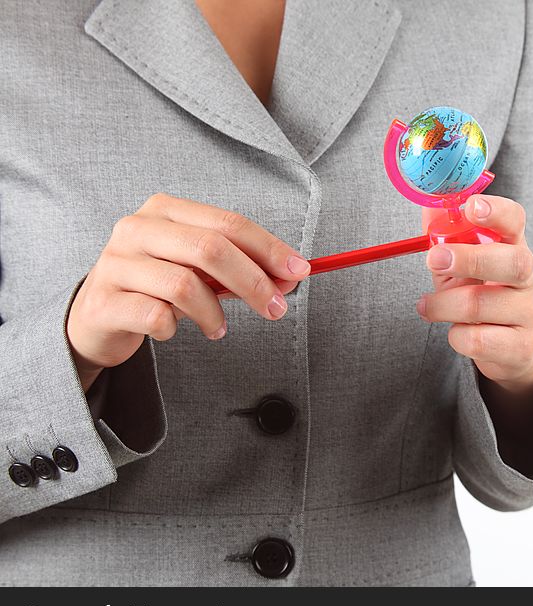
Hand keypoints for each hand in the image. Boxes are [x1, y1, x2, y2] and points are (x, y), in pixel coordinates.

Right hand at [67, 193, 310, 391]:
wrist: (96, 317)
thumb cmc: (157, 287)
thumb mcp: (200, 271)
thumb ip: (242, 269)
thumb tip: (291, 277)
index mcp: (165, 211)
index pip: (229, 223)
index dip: (269, 248)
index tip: (299, 272)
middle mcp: (137, 229)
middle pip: (210, 248)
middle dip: (253, 282)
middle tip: (275, 309)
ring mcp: (116, 264)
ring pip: (184, 285)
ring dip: (214, 314)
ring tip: (218, 328)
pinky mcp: (104, 302)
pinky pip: (156, 317)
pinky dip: (174, 329)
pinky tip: (172, 330)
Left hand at [417, 195, 532, 393]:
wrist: (511, 348)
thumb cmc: (482, 297)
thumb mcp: (462, 266)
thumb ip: (446, 240)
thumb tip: (428, 208)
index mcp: (514, 247)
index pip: (515, 221)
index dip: (496, 211)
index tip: (471, 207)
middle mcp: (529, 277)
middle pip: (512, 262)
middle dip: (469, 259)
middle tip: (433, 259)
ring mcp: (529, 313)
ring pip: (481, 305)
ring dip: (443, 305)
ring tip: (426, 306)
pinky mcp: (521, 347)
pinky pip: (478, 340)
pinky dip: (456, 336)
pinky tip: (455, 332)